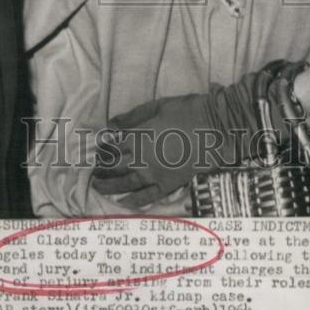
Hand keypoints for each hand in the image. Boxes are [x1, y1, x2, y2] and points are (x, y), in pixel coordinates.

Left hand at [92, 81, 259, 205]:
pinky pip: (148, 196)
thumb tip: (111, 125)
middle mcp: (142, 158)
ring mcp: (155, 174)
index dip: (103, 148)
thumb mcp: (157, 106)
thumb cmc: (187, 111)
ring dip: (109, 186)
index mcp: (138, 136)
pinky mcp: (169, 184)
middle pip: (114, 166)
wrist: (215, 128)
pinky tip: (124, 203)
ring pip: (125, 184)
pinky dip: (134, 201)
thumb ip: (133, 116)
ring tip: (99, 186)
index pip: (112, 146)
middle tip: (93, 170)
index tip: (98, 149)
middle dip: (102, 169)